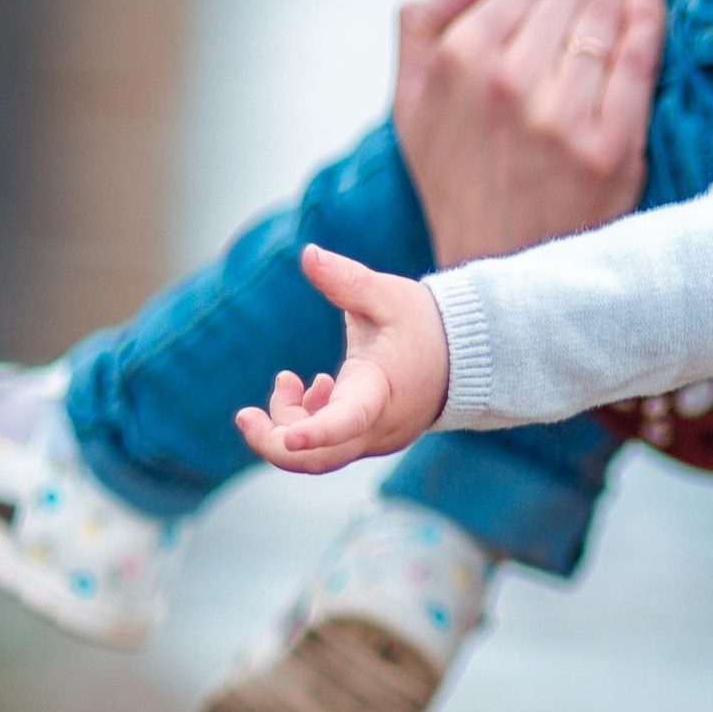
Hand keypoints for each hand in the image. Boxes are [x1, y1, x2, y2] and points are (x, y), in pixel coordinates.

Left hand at [235, 245, 449, 473]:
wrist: (469, 356)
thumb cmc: (427, 324)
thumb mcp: (387, 296)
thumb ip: (346, 279)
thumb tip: (308, 253)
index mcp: (378, 394)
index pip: (345, 422)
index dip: (313, 433)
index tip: (283, 436)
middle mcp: (377, 429)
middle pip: (318, 459)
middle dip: (273, 440)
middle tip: (243, 415)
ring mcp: (375, 439)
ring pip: (320, 454)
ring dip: (290, 424)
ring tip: (288, 380)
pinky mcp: (371, 437)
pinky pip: (332, 446)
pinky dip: (309, 424)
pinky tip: (315, 388)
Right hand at [392, 0, 664, 267]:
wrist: (496, 269)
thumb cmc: (457, 183)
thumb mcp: (409, 105)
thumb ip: (420, 27)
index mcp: (458, 63)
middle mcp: (507, 83)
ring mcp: (562, 116)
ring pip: (605, 20)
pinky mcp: (610, 147)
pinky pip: (638, 58)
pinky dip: (651, 15)